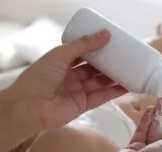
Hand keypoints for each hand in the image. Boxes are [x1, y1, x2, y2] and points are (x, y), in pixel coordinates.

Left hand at [9, 29, 127, 129]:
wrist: (29, 108)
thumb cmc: (39, 78)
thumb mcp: (60, 55)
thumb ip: (83, 45)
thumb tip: (106, 34)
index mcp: (62, 63)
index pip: (84, 54)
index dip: (98, 49)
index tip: (113, 43)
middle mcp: (71, 77)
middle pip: (95, 69)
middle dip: (110, 63)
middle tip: (126, 56)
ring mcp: (78, 91)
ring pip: (101, 82)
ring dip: (115, 77)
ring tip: (132, 70)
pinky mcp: (84, 105)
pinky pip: (102, 96)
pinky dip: (115, 92)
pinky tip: (127, 86)